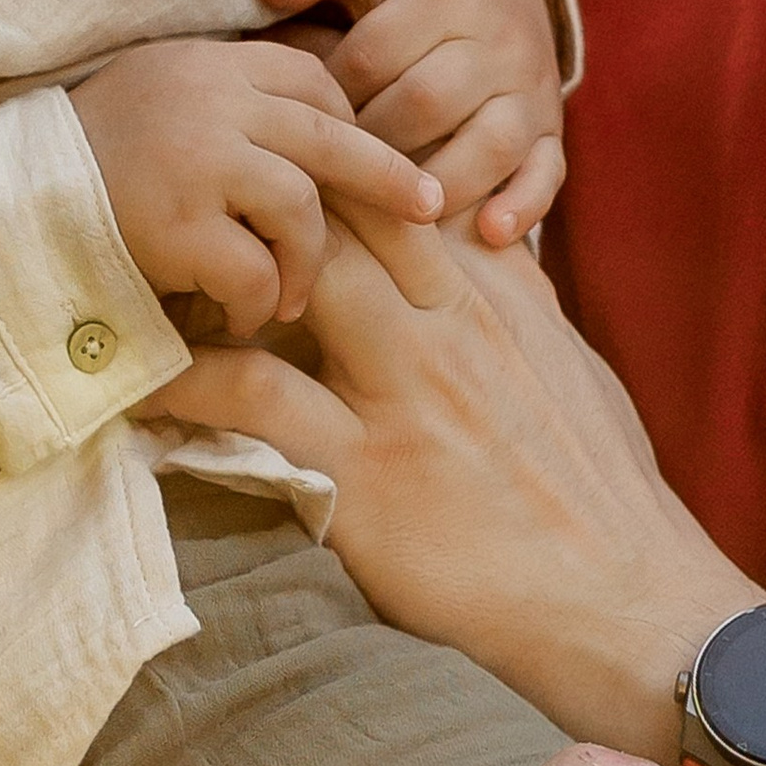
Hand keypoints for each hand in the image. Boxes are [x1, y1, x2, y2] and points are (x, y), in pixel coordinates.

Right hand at [71, 37, 443, 339]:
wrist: (0, 203)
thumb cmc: (87, 162)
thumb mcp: (160, 100)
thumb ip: (226, 103)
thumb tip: (317, 127)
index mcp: (207, 64)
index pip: (311, 78)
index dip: (352, 125)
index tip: (381, 162)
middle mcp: (207, 98)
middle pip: (329, 134)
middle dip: (387, 177)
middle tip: (428, 210)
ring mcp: (195, 159)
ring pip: (301, 207)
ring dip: (306, 264)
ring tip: (289, 300)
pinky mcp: (177, 224)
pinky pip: (253, 269)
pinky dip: (256, 301)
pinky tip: (243, 319)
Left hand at [163, 207, 762, 755]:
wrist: (628, 602)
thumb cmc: (604, 496)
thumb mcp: (573, 371)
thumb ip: (521, 305)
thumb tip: (494, 258)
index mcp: (498, 292)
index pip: (401, 187)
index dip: (328, 163)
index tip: (267, 163)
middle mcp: (449, 321)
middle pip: (338, 207)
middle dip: (261, 193)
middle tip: (183, 200)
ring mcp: (405, 390)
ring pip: (294, 277)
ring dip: (215, 270)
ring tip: (145, 274)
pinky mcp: (366, 469)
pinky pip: (253, 399)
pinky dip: (188, 383)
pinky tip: (138, 384)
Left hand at [257, 0, 563, 247]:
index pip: (374, 55)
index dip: (329, 94)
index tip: (298, 122)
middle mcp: (497, 40)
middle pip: (426, 103)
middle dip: (373, 144)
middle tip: (331, 175)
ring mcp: (531, 89)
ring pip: (489, 144)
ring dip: (439, 184)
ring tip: (395, 214)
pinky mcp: (551, 128)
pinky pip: (548, 171)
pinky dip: (524, 205)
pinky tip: (490, 234)